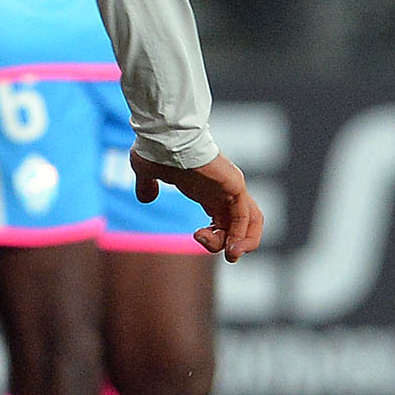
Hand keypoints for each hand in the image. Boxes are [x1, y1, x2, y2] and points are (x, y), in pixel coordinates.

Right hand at [133, 149, 262, 258]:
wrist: (163, 138)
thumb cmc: (156, 151)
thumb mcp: (147, 172)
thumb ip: (147, 185)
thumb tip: (145, 197)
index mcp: (207, 190)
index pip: (224, 218)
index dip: (216, 235)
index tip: (196, 236)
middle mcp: (223, 191)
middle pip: (241, 223)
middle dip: (232, 243)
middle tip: (225, 256)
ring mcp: (231, 188)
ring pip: (249, 221)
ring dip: (243, 243)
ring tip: (231, 255)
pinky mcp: (234, 186)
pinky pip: (245, 216)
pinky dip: (242, 234)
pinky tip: (231, 247)